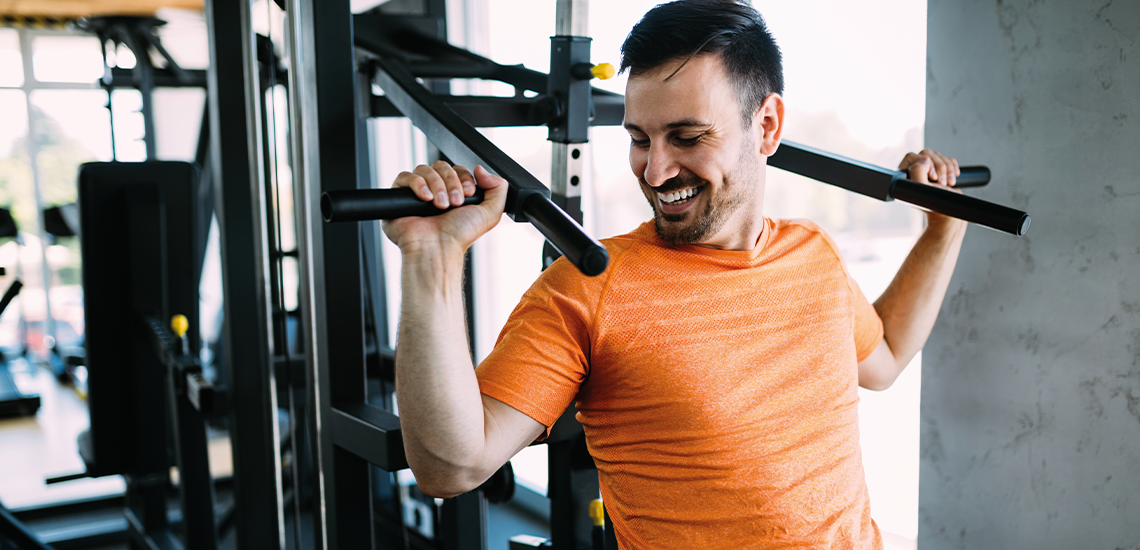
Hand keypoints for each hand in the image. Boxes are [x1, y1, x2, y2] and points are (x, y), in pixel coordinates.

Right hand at [382, 161, 507, 257]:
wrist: (438, 249)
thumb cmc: (459, 236)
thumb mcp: (490, 213)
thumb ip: (498, 188)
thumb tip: (481, 169)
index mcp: (453, 192)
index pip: (457, 169)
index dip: (464, 177)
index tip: (468, 193)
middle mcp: (435, 190)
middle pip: (441, 166)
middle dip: (451, 182)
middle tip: (455, 202)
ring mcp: (416, 192)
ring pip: (424, 169)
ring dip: (437, 185)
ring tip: (440, 205)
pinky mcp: (398, 196)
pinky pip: (405, 176)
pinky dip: (418, 184)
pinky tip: (426, 198)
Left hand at [898, 149, 965, 231]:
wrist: (951, 212)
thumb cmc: (934, 204)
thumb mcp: (922, 188)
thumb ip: (917, 171)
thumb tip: (924, 159)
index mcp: (905, 176)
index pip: (911, 156)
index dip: (923, 162)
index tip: (931, 176)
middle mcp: (915, 172)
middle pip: (927, 154)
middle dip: (939, 167)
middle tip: (941, 182)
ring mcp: (928, 170)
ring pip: (938, 156)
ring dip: (947, 169)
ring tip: (948, 184)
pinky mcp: (941, 171)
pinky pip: (948, 159)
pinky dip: (953, 167)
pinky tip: (953, 178)